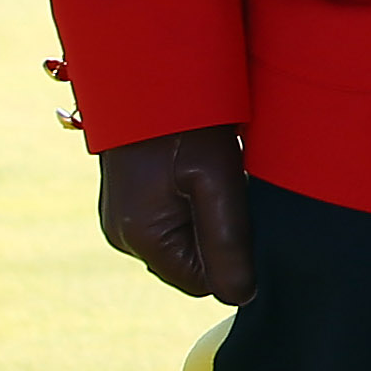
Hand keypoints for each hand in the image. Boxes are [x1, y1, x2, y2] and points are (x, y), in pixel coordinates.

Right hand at [96, 123, 257, 303]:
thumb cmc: (184, 123)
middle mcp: (124, 236)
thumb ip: (228, 242)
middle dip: (221, 238)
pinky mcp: (130, 202)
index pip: (202, 284)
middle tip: (235, 189)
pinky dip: (195, 205)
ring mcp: (123, 219)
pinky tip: (204, 174)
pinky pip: (172, 221)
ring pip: (185, 241)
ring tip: (219, 176)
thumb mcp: (216, 179)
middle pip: (193, 264)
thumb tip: (242, 297)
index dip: (234, 259)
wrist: (149, 74)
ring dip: (210, 219)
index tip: (247, 215)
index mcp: (141, 238)